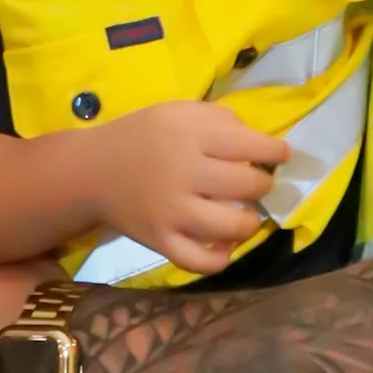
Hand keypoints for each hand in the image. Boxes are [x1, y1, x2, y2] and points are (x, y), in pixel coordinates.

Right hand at [88, 98, 285, 275]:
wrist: (92, 172)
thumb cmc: (141, 138)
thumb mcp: (177, 111)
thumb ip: (219, 120)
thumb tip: (260, 142)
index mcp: (189, 135)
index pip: (251, 145)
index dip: (275, 151)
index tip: (281, 154)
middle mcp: (184, 173)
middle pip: (249, 184)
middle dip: (262, 183)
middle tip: (256, 182)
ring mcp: (173, 212)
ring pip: (234, 225)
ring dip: (250, 221)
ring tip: (245, 214)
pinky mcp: (162, 242)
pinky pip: (202, 261)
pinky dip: (221, 258)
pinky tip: (225, 245)